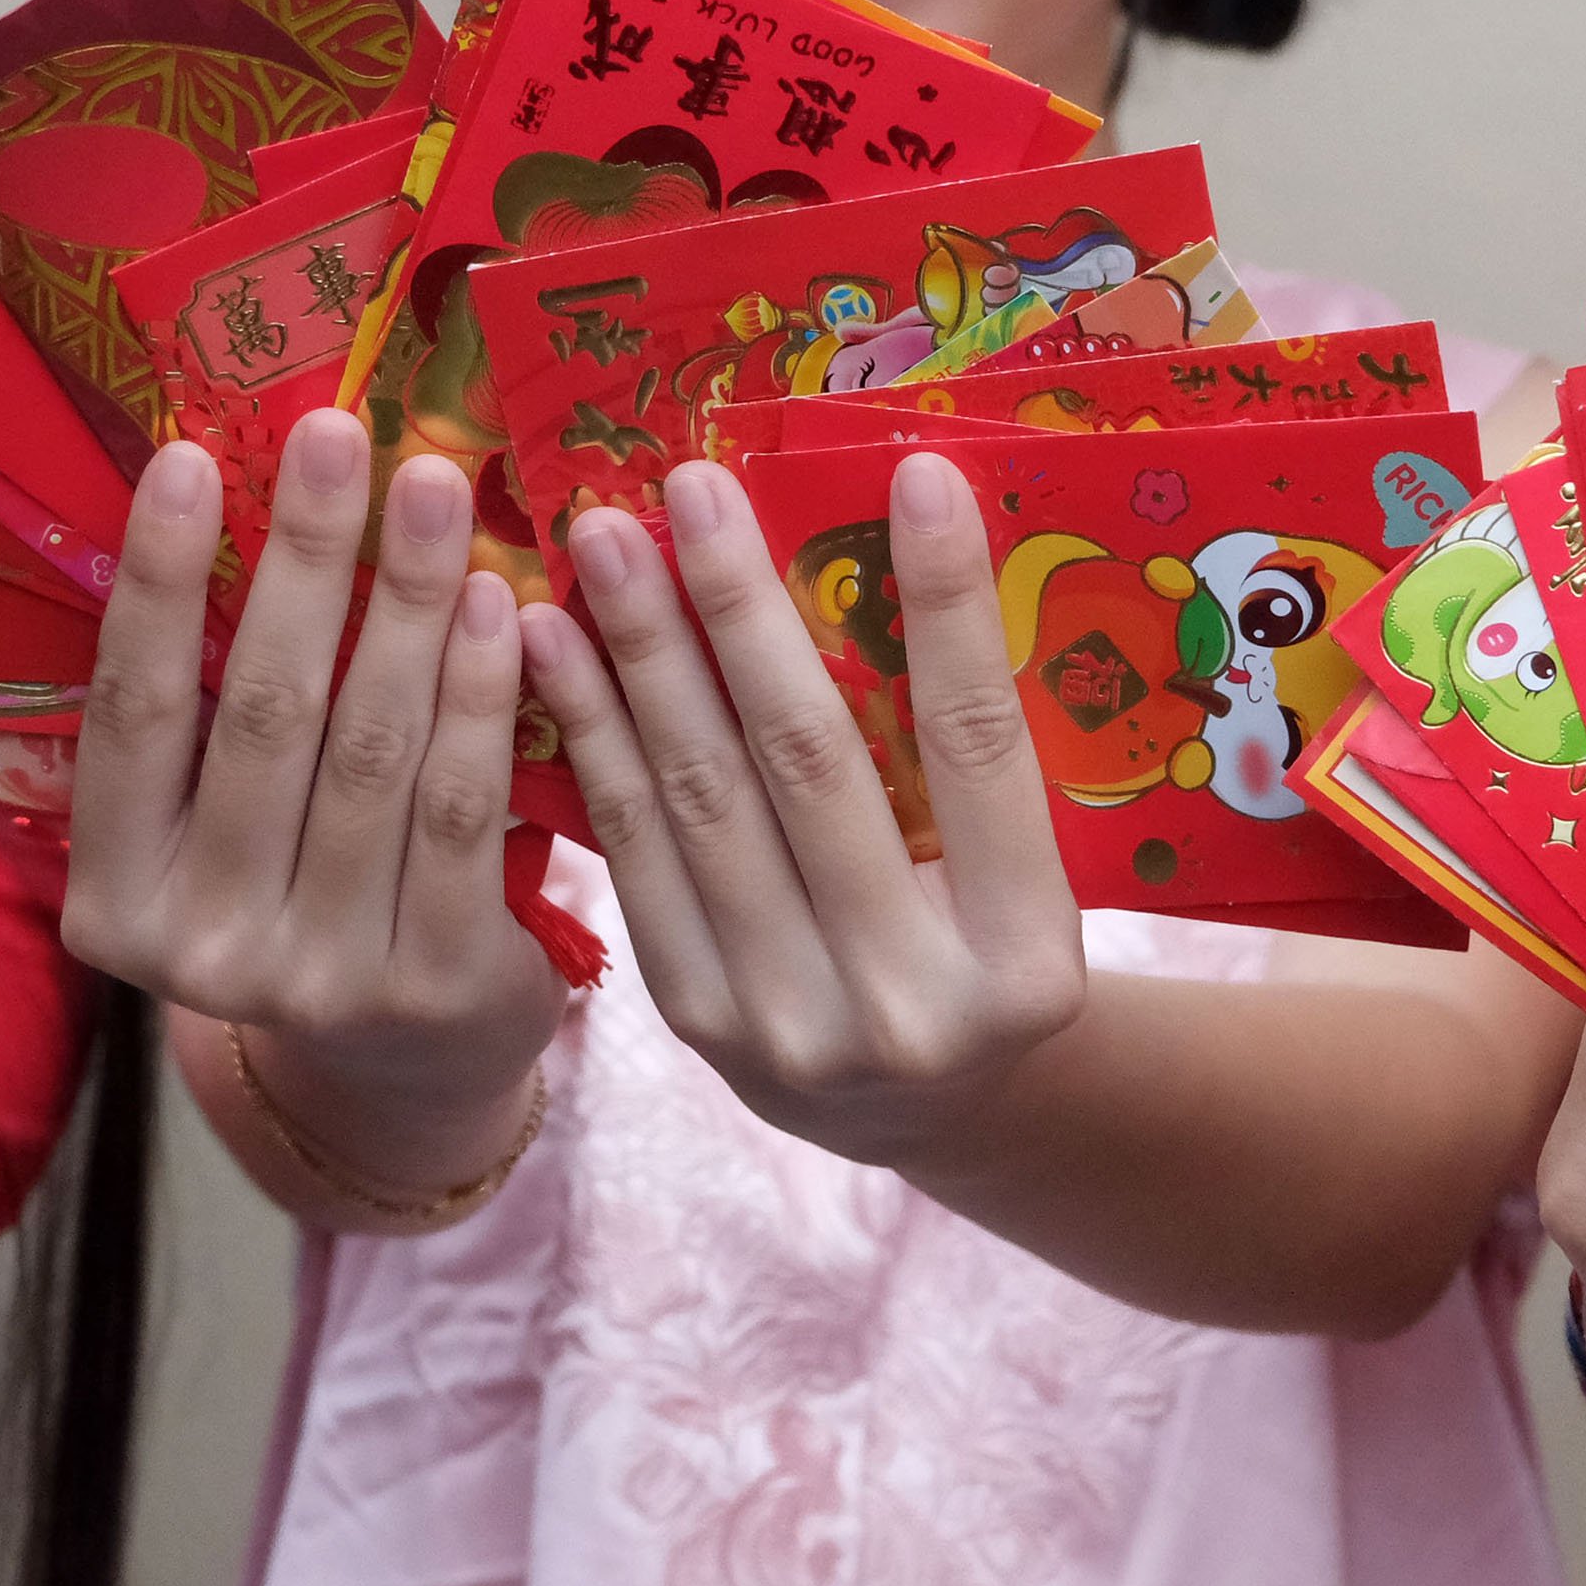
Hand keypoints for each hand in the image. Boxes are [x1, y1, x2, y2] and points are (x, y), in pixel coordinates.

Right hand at [61, 414, 557, 1208]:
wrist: (401, 1069)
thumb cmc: (295, 891)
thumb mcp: (215, 827)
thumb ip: (210, 711)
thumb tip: (233, 492)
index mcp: (115, 899)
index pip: (130, 714)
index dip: (157, 583)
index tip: (186, 457)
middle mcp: (202, 949)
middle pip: (263, 715)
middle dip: (305, 559)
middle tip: (338, 433)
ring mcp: (320, 976)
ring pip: (371, 752)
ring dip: (407, 603)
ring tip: (435, 489)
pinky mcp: (435, 983)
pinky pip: (461, 807)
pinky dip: (480, 695)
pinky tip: (502, 605)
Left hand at [508, 451, 1083, 1168]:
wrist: (918, 1113)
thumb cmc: (981, 946)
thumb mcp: (1023, 874)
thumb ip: (967, 756)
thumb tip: (897, 530)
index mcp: (1029, 957)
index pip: (982, 748)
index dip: (951, 607)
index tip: (918, 472)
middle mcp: (910, 1003)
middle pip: (812, 765)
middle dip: (741, 608)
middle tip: (688, 484)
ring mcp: (790, 1022)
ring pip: (704, 801)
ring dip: (644, 654)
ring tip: (600, 539)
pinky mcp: (697, 1021)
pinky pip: (637, 851)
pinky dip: (594, 738)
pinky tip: (556, 645)